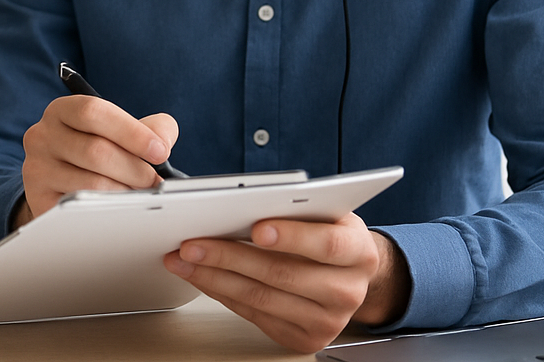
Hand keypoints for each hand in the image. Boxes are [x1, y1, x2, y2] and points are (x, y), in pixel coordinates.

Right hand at [15, 94, 178, 224]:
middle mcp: (42, 135)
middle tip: (155, 182)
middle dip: (135, 169)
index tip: (160, 151)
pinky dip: (109, 210)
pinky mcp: (39, 201)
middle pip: (95, 151)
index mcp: (62, 111)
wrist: (61, 184)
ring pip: (91, 184)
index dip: (131, 132)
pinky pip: (82, 208)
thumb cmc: (96, 152)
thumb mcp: (120, 132)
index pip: (93, 112)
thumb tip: (163, 142)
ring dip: (125, 192)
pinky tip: (121, 209)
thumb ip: (150, 129)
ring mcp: (36, 169)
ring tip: (141, 196)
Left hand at [163, 213, 410, 352]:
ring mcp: (327, 321)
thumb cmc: (330, 235)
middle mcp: (347, 291)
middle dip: (230, 256)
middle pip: (282, 274)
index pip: (327, 245)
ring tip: (184, 259)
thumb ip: (296, 210)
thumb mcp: (326, 215)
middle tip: (193, 242)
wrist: (351, 276)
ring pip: (261, 299)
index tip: (258, 228)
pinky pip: (254, 315)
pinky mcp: (305, 338)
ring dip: (214, 277)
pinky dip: (222, 293)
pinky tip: (202, 276)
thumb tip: (239, 204)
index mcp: (358, 252)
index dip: (293, 237)